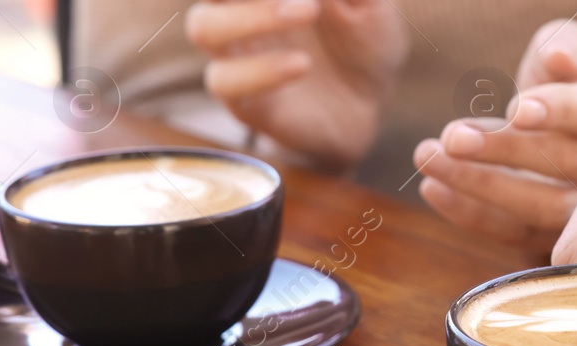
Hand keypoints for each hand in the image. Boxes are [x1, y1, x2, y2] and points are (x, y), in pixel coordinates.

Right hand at [187, 0, 407, 168]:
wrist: (372, 104)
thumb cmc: (364, 41)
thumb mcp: (370, 4)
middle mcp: (238, 12)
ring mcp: (236, 55)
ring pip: (204, 27)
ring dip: (252, 15)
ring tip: (309, 11)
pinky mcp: (243, 100)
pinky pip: (227, 81)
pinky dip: (261, 69)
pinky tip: (302, 63)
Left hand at [413, 19, 576, 251]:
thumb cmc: (567, 80)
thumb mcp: (568, 51)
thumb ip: (566, 45)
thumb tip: (560, 59)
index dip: (561, 111)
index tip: (515, 110)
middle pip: (573, 163)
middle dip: (508, 151)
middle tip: (452, 138)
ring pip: (550, 207)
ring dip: (485, 188)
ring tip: (431, 161)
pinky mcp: (563, 234)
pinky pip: (522, 234)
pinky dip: (475, 215)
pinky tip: (434, 189)